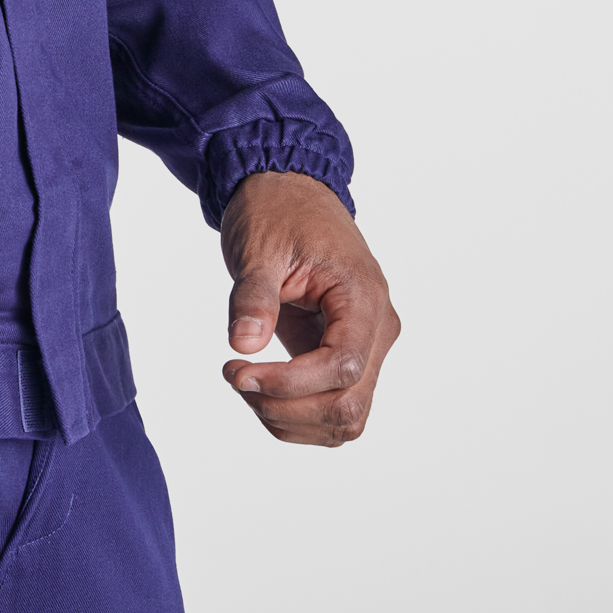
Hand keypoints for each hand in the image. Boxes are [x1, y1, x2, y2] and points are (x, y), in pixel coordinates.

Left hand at [219, 171, 399, 444]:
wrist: (289, 193)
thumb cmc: (278, 213)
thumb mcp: (258, 248)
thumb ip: (254, 297)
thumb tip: (244, 344)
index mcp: (363, 296)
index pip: (343, 367)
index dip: (289, 383)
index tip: (237, 368)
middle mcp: (377, 328)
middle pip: (349, 406)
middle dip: (286, 407)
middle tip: (235, 376)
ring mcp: (366, 346)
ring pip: (346, 418)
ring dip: (290, 418)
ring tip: (244, 382)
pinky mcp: (346, 357)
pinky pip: (334, 407)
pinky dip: (296, 415)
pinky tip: (259, 389)